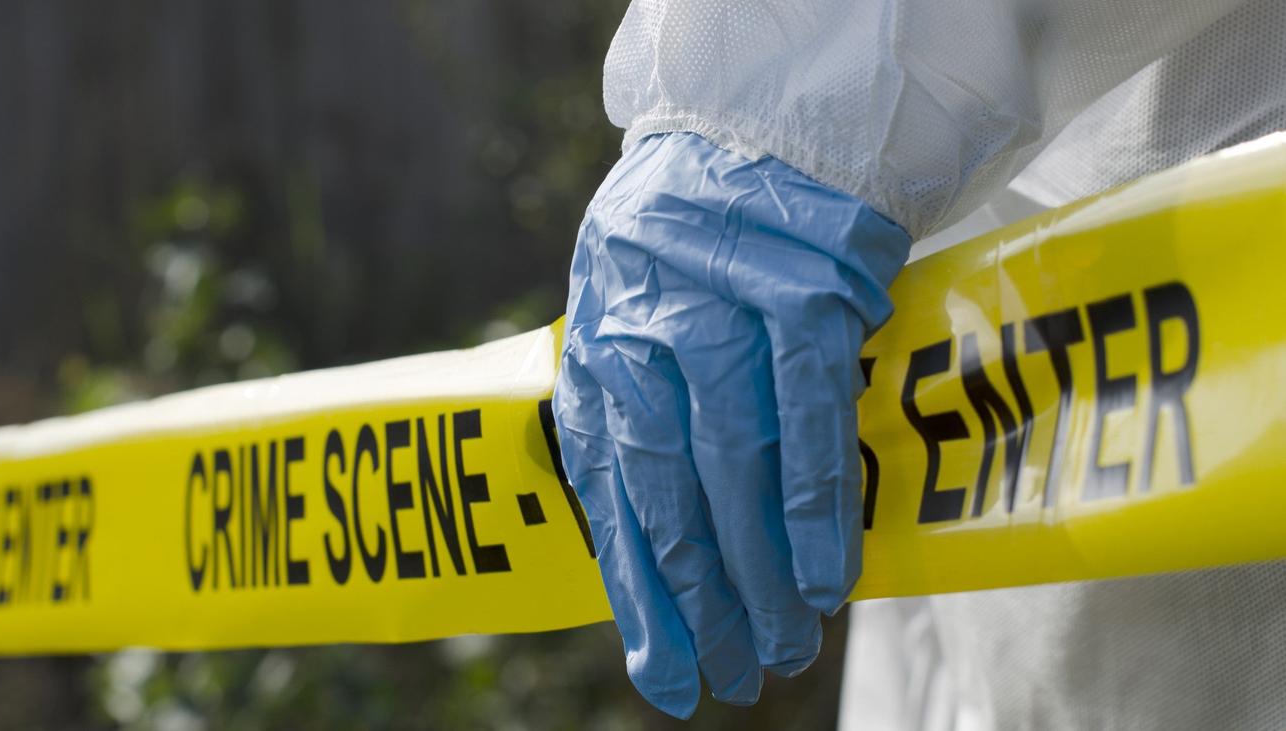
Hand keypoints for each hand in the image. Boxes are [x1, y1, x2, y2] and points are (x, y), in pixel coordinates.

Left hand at [552, 132, 909, 716]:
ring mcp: (717, 311)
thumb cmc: (688, 243)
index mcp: (598, 350)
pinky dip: (811, 500)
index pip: (611, 498)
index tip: (669, 676)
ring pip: (728, 464)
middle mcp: (642, 334)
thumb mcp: (625, 316)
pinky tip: (821, 572)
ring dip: (757, 568)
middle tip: (739, 675)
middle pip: (667, 494)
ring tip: (786, 642)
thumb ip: (627, 417)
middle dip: (703, 601)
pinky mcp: (797, 290)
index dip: (640, 596)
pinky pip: (803, 413)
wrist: (753, 129)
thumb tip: (639, 546)